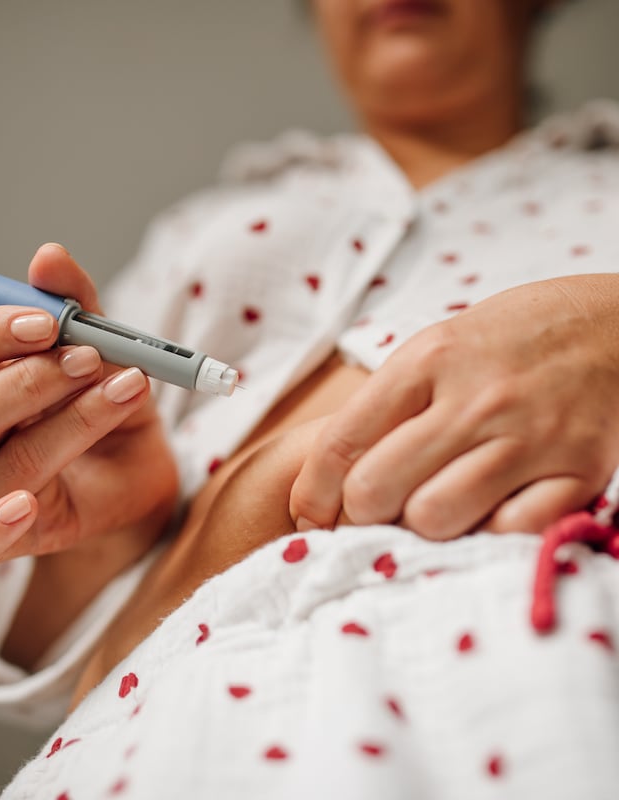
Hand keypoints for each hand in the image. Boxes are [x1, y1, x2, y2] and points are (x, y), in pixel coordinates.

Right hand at [0, 243, 178, 566]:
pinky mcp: (18, 531)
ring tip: (125, 391)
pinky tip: (25, 506)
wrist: (144, 472)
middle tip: (91, 358)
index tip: (49, 319)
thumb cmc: (114, 405)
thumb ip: (82, 306)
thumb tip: (48, 257)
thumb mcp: (111, 350)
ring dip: (70, 421)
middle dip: (34, 378)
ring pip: (6, 457)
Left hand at [289, 275, 618, 538]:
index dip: (311, 492)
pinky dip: (487, 532)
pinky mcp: (579, 469)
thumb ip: (387, 405)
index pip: (341, 442)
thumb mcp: (436, 346)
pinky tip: (488, 510)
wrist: (614, 324)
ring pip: (434, 517)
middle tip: (372, 511)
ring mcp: (530, 436)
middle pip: (376, 490)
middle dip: (359, 513)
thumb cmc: (509, 340)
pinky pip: (509, 531)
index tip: (307, 514)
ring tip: (430, 507)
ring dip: (420, 526)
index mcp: (428, 359)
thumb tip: (332, 479)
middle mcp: (475, 398)